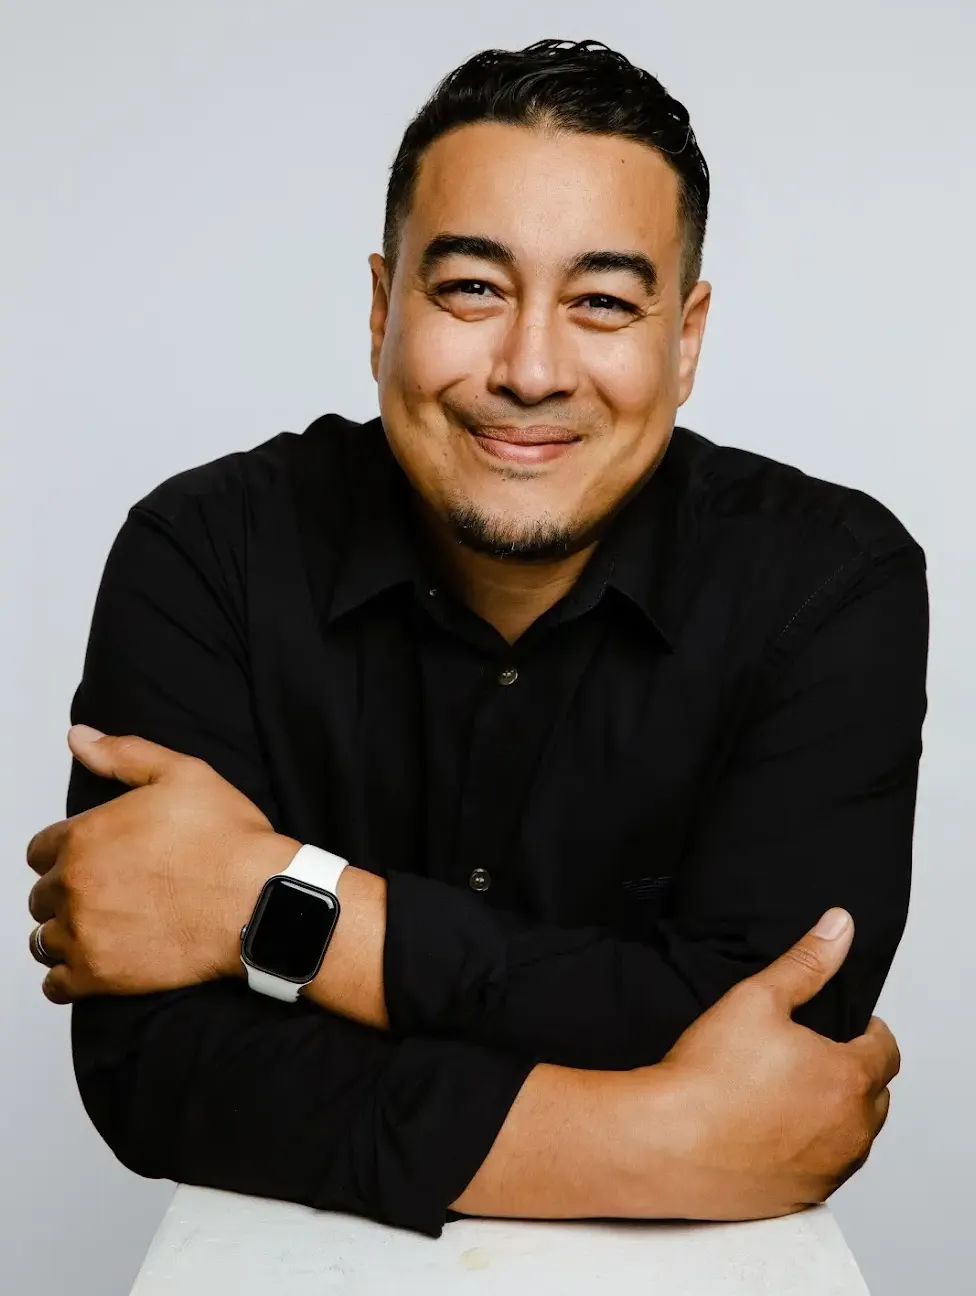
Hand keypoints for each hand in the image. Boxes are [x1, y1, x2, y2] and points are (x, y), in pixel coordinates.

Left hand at [26, 725, 299, 1002]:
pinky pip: (57, 984)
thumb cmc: (229, 840)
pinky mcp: (100, 975)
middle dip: (66, 893)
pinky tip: (95, 964)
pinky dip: (68, 977)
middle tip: (105, 893)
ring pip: (44, 939)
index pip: (40, 849)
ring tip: (100, 929)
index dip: (67, 852)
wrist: (260, 900)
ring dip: (65, 933)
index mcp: (85, 836)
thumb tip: (79, 737)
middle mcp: (74, 884)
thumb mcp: (183, 775)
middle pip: (42, 894)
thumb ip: (123, 754)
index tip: (94, 859)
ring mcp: (84, 932)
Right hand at [641, 908, 898, 1217]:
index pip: (884, 1050)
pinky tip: (771, 1130)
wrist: (664, 1141)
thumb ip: (806, 962)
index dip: (866, 1031)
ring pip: (852, 1136)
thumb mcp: (757, 999)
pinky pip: (823, 1170)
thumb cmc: (707, 1076)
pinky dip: (810, 1150)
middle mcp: (850, 1131)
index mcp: (848, 1079)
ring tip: (789, 1091)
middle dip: (851, 1072)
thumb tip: (839, 927)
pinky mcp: (801, 1197)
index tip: (842, 1027)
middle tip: (809, 1056)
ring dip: (834, 1114)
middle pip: (874, 1095)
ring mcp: (828, 1171)